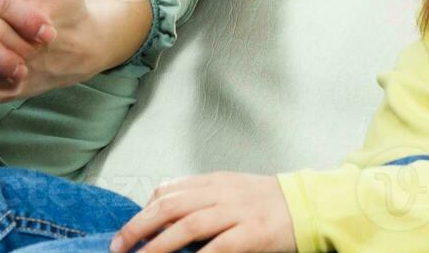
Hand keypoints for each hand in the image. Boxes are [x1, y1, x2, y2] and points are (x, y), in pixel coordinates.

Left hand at [109, 173, 296, 252]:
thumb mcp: (231, 188)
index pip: (169, 191)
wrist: (309, 204)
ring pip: (188, 225)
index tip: (129, 230)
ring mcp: (237, 212)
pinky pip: (219, 247)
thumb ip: (201, 195)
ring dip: (159, 244)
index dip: (144, 210)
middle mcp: (221, 193)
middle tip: (119, 245)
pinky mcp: (252, 234)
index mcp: (214, 181)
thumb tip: (164, 203)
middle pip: (170, 206)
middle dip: (140, 226)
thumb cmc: (268, 201)